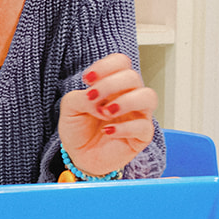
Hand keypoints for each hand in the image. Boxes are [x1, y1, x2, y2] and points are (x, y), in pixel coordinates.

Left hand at [57, 54, 157, 177]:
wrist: (80, 156)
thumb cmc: (78, 129)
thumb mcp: (70, 109)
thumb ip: (80, 98)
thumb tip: (98, 102)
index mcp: (113, 85)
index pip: (121, 62)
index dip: (106, 66)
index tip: (87, 79)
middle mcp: (129, 96)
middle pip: (132, 76)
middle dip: (110, 85)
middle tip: (93, 98)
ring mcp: (138, 115)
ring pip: (148, 96)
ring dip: (126, 101)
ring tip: (105, 112)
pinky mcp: (142, 136)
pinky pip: (143, 126)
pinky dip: (124, 128)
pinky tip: (108, 131)